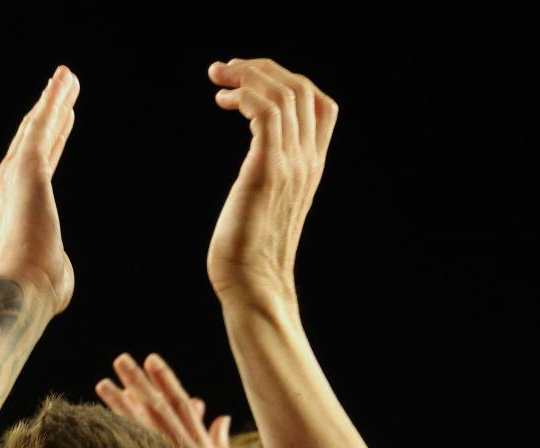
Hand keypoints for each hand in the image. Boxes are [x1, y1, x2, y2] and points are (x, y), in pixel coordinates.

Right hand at [0, 65, 78, 315]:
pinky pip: (43, 126)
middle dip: (48, 114)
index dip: (49, 143)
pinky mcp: (27, 167)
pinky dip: (53, 101)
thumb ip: (54, 263)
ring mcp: (14, 175)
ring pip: (38, 129)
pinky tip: (65, 82)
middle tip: (62, 90)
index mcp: (11, 211)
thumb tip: (57, 274)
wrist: (23, 289)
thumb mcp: (50, 273)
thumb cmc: (38, 291)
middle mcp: (7, 189)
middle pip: (33, 142)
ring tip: (68, 78)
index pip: (35, 169)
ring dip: (53, 100)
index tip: (61, 124)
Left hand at [96, 352, 261, 447]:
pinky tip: (108, 424)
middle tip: (120, 360)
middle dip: (140, 383)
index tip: (150, 360)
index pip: (182, 405)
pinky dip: (128, 438)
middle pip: (161, 410)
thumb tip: (220, 418)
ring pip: (149, 429)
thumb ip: (221, 445)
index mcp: (205, 446)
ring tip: (103, 383)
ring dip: (124, 405)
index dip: (165, 381)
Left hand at [206, 58, 336, 302]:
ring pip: (281, 93)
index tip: (249, 85)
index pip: (320, 106)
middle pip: (301, 88)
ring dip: (247, 74)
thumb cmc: (250, 258)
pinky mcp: (265, 170)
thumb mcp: (266, 210)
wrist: (253, 288)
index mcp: (311, 170)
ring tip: (218, 76)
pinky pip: (263, 111)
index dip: (289, 82)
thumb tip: (251, 183)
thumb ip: (267, 183)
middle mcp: (306, 162)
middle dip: (261, 68)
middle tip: (225, 70)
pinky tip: (222, 101)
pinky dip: (243, 94)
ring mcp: (289, 165)